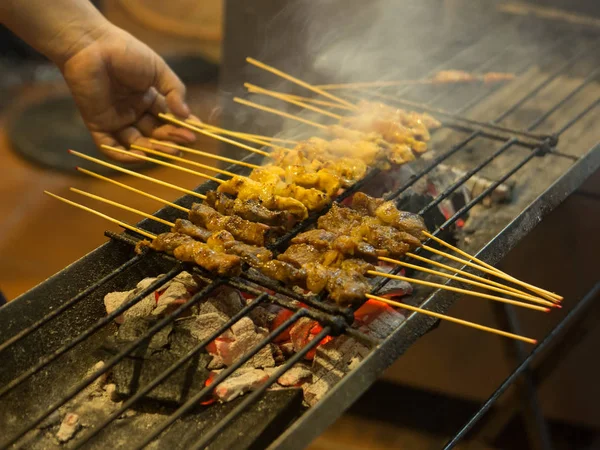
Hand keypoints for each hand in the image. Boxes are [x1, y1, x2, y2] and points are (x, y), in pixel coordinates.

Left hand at [60, 23, 196, 161]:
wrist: (91, 44)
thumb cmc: (125, 52)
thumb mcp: (158, 69)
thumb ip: (174, 91)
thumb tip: (186, 114)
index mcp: (148, 98)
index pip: (168, 119)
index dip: (182, 127)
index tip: (197, 132)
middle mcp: (133, 112)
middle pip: (155, 134)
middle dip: (172, 139)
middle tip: (187, 141)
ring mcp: (116, 120)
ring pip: (137, 143)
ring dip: (155, 150)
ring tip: (171, 150)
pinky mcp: (98, 124)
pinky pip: (111, 147)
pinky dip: (125, 157)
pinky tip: (142, 156)